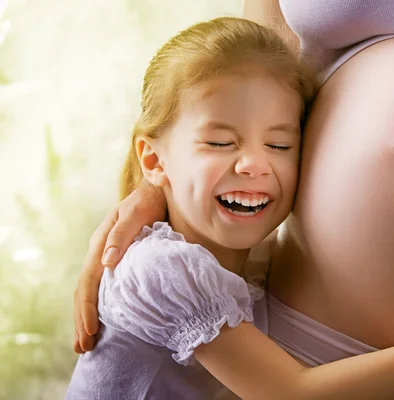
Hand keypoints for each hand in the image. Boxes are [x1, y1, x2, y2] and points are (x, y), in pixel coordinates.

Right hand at [73, 181, 165, 352]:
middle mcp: (100, 252)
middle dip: (83, 321)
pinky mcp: (119, 260)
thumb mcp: (135, 214)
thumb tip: (106, 263)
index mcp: (100, 244)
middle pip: (85, 292)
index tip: (91, 331)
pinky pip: (104, 287)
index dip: (88, 309)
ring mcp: (107, 257)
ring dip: (87, 318)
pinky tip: (103, 321)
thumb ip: (121, 235)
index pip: (88, 282)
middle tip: (84, 348)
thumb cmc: (148, 201)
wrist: (158, 189)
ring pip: (91, 292)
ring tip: (87, 343)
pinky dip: (99, 306)